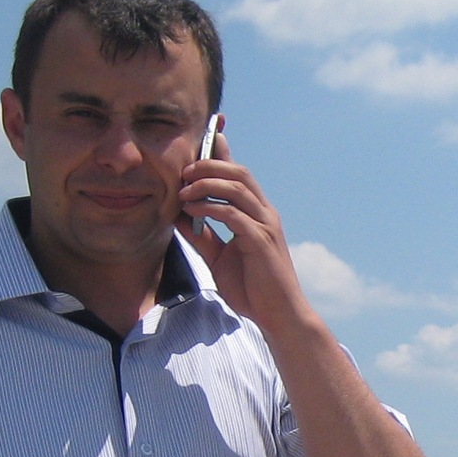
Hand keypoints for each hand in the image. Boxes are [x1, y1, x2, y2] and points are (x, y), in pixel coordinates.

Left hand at [173, 127, 317, 338]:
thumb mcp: (219, 258)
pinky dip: (211, 208)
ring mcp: (266, 226)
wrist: (277, 315)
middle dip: (209, 164)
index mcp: (257, 214)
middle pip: (239, 172)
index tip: (200, 141)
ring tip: (183, 191)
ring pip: (238, 187)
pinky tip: (192, 211)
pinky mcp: (261, 241)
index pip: (239, 174)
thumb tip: (179, 216)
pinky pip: (234, 214)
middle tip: (183, 172)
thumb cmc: (252, 289)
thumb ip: (203, 236)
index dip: (221, 152)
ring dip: (207, 183)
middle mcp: (264, 213)